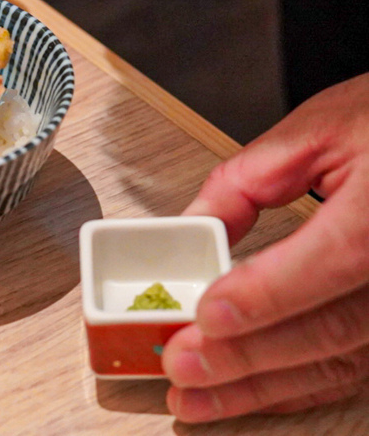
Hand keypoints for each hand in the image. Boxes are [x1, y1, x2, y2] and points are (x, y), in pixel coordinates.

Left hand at [161, 73, 368, 421]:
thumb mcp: (312, 133)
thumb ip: (245, 182)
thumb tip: (193, 226)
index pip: (327, 263)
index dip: (263, 295)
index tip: (205, 315)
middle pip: (330, 330)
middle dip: (246, 357)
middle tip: (180, 367)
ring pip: (339, 363)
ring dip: (263, 388)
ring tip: (197, 398)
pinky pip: (354, 367)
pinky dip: (298, 385)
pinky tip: (250, 393)